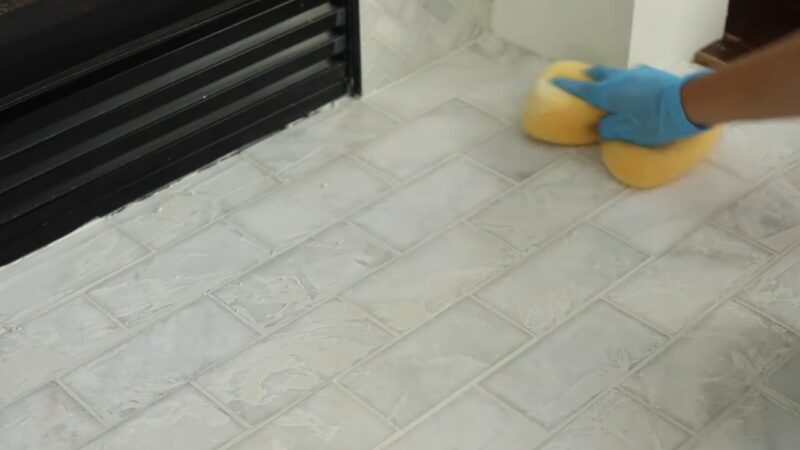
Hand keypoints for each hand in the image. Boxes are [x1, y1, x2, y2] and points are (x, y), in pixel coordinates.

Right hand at [553, 65, 707, 146]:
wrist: (691, 103)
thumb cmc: (656, 122)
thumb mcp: (629, 132)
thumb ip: (610, 129)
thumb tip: (601, 126)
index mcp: (608, 94)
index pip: (582, 89)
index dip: (567, 86)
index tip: (555, 81)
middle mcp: (619, 80)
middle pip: (599, 74)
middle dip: (589, 76)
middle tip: (584, 78)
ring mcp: (637, 74)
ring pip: (616, 73)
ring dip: (608, 77)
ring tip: (608, 83)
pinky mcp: (652, 75)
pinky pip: (633, 75)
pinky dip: (627, 80)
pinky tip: (633, 87)